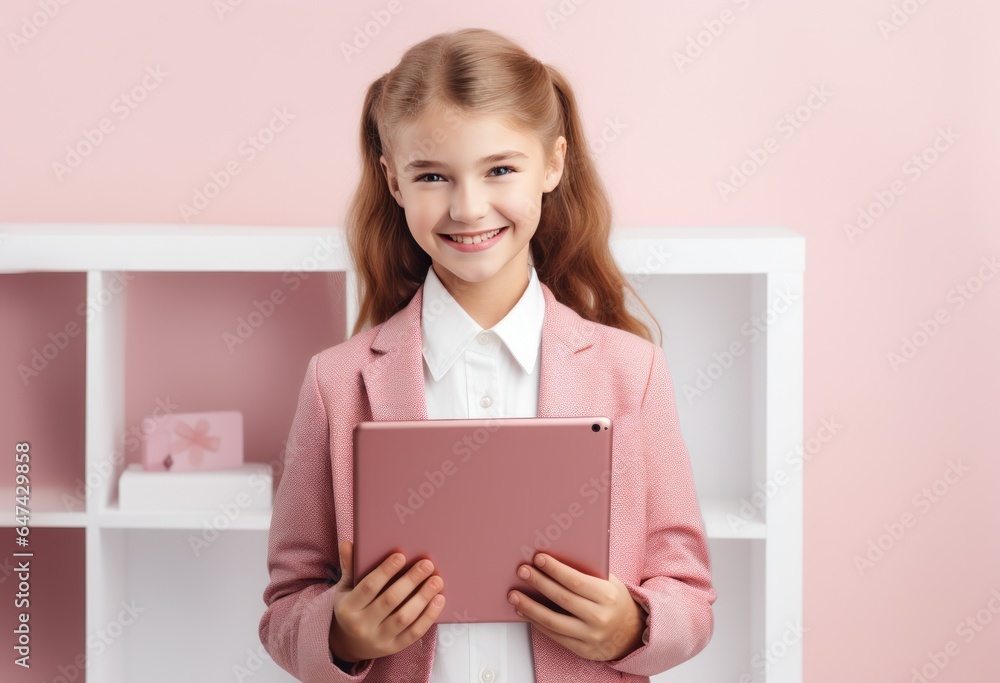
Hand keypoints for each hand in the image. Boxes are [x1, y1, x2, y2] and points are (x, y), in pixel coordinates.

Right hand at [328, 541, 445, 662]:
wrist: (349, 645)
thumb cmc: (352, 609)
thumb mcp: (345, 589)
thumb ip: (349, 567)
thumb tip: (347, 543)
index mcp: (348, 608)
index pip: (368, 587)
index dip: (385, 571)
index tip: (401, 556)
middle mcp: (362, 626)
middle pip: (389, 601)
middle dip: (410, 581)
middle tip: (427, 564)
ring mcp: (379, 639)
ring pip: (404, 618)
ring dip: (422, 597)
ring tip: (436, 580)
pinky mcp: (394, 648)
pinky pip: (414, 632)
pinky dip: (429, 616)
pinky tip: (439, 600)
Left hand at [507, 553, 645, 661]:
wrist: (630, 632)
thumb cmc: (614, 601)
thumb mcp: (608, 583)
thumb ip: (587, 572)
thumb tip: (554, 560)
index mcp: (607, 596)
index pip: (576, 581)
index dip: (555, 569)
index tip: (539, 558)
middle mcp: (600, 617)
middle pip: (562, 598)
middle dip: (539, 583)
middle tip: (522, 571)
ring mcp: (591, 636)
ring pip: (553, 621)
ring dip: (530, 607)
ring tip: (514, 595)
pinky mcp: (582, 649)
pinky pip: (555, 635)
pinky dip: (536, 623)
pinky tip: (525, 612)